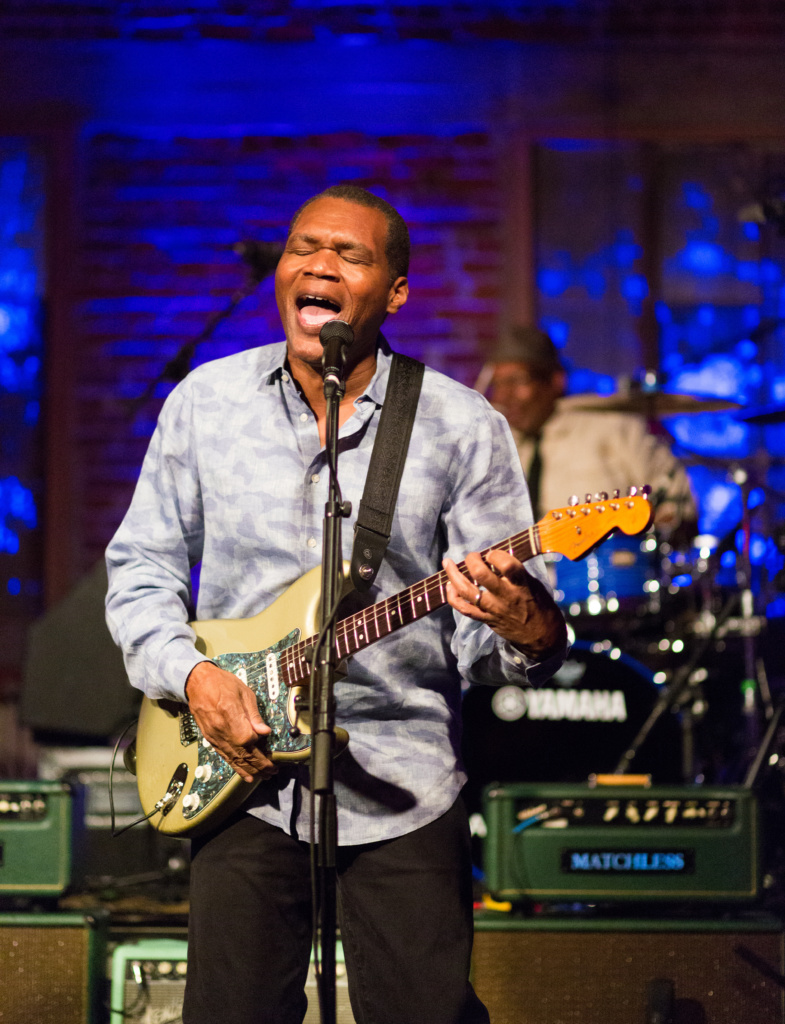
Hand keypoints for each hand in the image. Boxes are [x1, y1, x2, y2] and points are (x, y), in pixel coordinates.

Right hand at [185, 661, 277, 782]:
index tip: (267, 742)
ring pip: (234, 758)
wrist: (197, 682)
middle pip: (242, 753)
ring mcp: (214, 736)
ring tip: (263, 776)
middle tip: (272, 771)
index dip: (258, 742)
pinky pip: (225, 756)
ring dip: (249, 769)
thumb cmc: (222, 683)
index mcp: (229, 714)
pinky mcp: (211, 739)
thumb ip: (254, 714)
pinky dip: (236, 767)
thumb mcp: (244, 692)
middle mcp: (221, 729)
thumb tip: (264, 731)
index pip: (247, 738)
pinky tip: (245, 774)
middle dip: (259, 764)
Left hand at [443, 549, 566, 659]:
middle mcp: (505, 596)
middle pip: (481, 574)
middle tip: (473, 557)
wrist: (542, 637)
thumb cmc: (541, 607)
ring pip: (466, 591)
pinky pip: (464, 609)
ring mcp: (493, 609)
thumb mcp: (534, 585)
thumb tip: (496, 559)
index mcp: (521, 585)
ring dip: (454, 575)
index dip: (495, 554)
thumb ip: (515, 573)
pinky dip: (453, 597)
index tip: (492, 553)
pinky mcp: (486, 620)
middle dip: (472, 560)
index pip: (506, 564)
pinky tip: (449, 585)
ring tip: (447, 563)